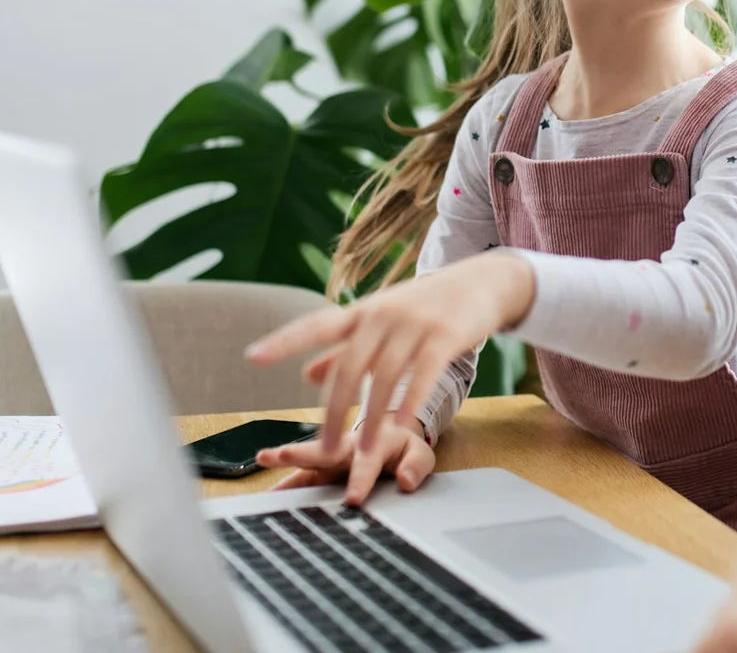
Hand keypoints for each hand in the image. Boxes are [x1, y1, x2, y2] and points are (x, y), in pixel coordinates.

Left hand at [246, 251, 534, 453]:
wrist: (483, 281)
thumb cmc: (426, 306)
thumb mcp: (382, 321)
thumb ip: (345, 349)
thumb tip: (305, 375)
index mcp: (362, 312)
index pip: (315, 325)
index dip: (284, 341)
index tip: (252, 357)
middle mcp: (382, 314)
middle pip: (349, 366)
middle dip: (334, 411)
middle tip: (324, 449)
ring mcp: (414, 324)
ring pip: (383, 378)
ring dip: (371, 420)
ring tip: (361, 456)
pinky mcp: (444, 336)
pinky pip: (422, 376)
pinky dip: (409, 404)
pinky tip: (401, 430)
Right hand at [256, 416, 435, 505]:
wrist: (391, 438)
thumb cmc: (403, 448)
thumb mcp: (419, 454)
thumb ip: (416, 466)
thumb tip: (406, 481)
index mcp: (374, 440)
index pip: (366, 461)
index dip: (360, 479)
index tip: (353, 499)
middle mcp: (347, 445)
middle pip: (323, 447)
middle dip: (300, 451)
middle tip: (277, 455)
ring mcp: (330, 455)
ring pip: (306, 458)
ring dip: (284, 461)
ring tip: (261, 460)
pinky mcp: (321, 467)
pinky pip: (301, 476)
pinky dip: (284, 485)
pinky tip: (266, 495)